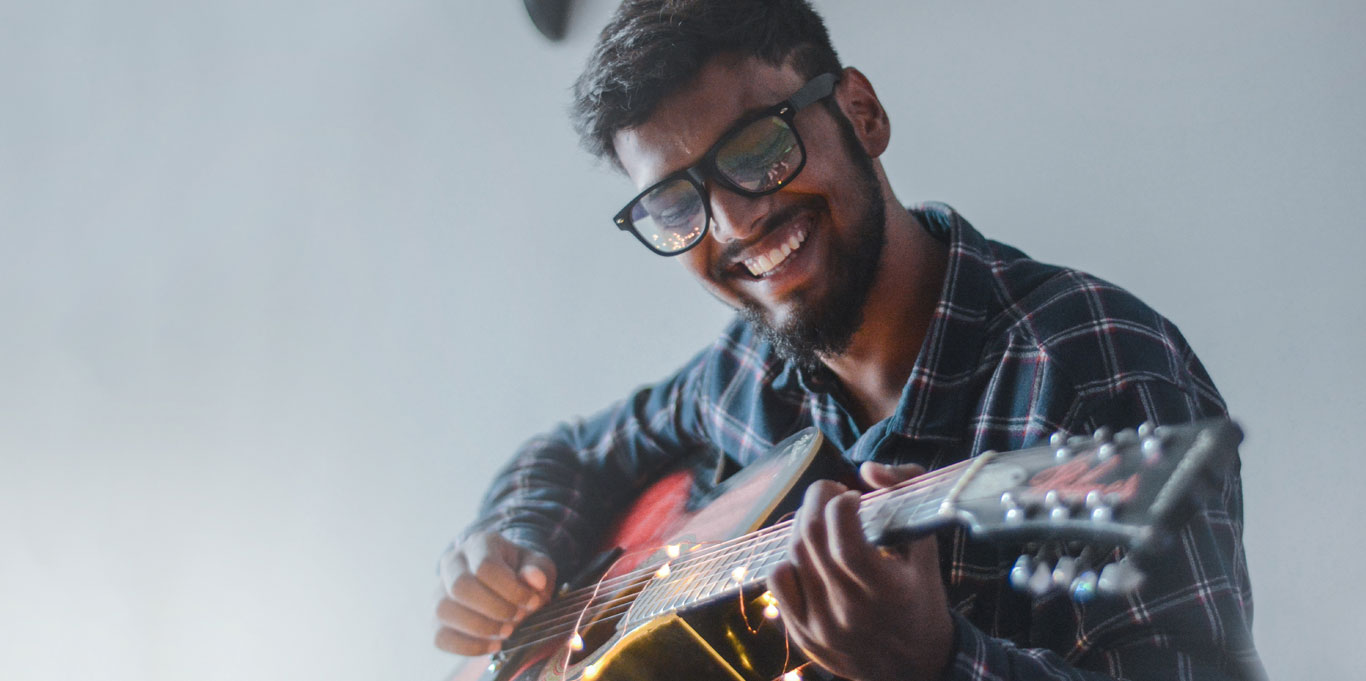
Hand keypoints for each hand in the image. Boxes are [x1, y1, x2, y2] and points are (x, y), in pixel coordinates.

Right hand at [434, 531, 557, 655]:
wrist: (503, 582)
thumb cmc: (521, 572)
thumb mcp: (537, 565)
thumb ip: (539, 570)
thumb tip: (535, 579)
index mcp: (479, 543)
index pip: (486, 567)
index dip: (510, 589)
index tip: (531, 602)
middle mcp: (452, 562)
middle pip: (460, 586)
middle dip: (494, 608)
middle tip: (517, 618)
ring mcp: (439, 591)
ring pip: (444, 610)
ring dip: (480, 628)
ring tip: (506, 633)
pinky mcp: (435, 619)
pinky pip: (440, 637)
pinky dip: (469, 646)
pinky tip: (493, 645)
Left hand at [767, 462, 953, 680]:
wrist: (914, 668)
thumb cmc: (922, 601)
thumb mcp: (927, 550)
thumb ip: (907, 497)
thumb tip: (868, 469)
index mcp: (885, 590)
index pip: (843, 536)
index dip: (841, 503)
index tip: (853, 496)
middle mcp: (849, 610)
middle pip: (811, 538)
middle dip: (816, 500)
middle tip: (830, 492)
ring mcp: (822, 625)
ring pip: (793, 555)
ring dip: (802, 525)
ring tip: (820, 519)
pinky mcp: (803, 634)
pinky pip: (778, 583)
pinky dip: (787, 558)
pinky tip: (807, 554)